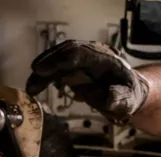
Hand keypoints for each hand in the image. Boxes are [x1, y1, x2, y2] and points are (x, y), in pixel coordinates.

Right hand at [26, 40, 149, 123]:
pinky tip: (34, 87)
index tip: (49, 68)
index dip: (64, 60)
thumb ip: (121, 100)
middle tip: (35, 73)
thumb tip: (110, 99)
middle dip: (50, 62)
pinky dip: (44, 76)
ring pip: (58, 58)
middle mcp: (92, 54)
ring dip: (42, 71)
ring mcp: (82, 59)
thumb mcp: (130, 101)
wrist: (127, 91)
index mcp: (106, 59)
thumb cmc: (129, 96)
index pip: (82, 54)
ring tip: (30, 87)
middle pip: (67, 51)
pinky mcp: (73, 66)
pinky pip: (56, 68)